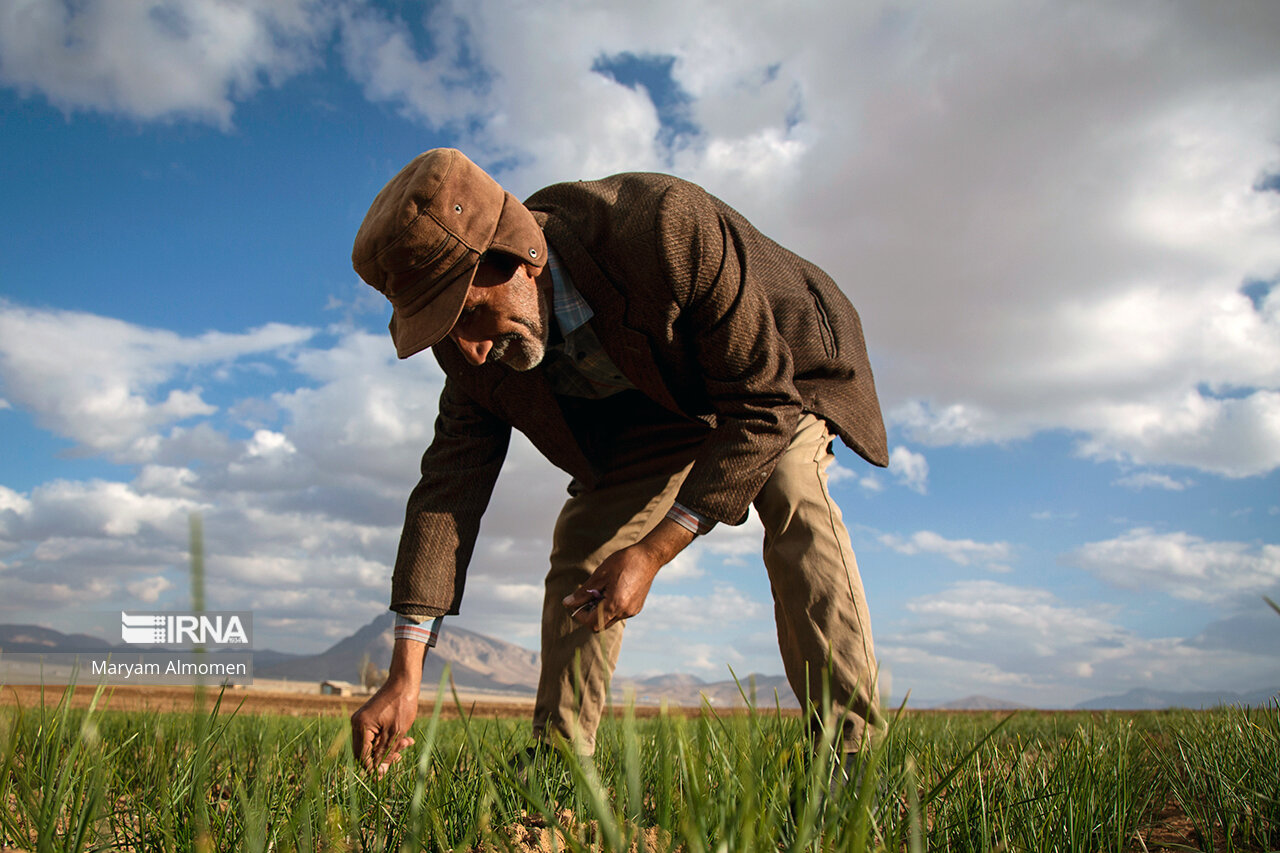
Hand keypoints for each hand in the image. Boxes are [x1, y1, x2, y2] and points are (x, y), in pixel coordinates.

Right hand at [350, 638, 424, 775]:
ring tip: (407, 743)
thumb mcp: (396, 733)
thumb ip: (385, 753)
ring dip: (389, 747)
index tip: (385, 775)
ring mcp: (363, 720)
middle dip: (383, 757)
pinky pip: (377, 735)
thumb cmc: (402, 705)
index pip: (362, 757)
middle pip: (366, 752)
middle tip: (399, 757)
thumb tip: (377, 772)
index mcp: (361, 727)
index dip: (373, 768)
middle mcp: (357, 724)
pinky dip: (389, 739)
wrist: (405, 682)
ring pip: (373, 744)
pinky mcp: (370, 718)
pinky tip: (405, 738)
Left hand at [562, 517, 694, 631]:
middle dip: (589, 615)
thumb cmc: (624, 562)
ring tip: (600, 591)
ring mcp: (632, 611)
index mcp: (615, 605)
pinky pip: (618, 614)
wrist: (649, 557)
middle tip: (586, 598)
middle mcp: (625, 612)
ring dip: (599, 611)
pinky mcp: (636, 607)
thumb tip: (567, 603)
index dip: (580, 616)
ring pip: (609, 620)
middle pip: (600, 625)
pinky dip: (610, 607)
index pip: (592, 622)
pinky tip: (611, 590)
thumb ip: (583, 593)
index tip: (575, 603)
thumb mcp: (600, 575)